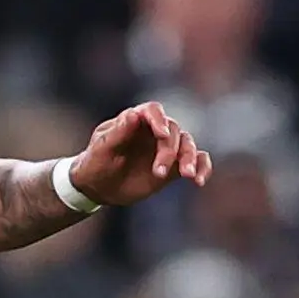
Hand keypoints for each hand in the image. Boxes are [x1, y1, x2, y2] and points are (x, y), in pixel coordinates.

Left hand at [68, 102, 211, 206]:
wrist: (99, 186)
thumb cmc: (95, 164)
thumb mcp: (101, 149)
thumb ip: (118, 132)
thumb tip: (134, 114)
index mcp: (135, 119)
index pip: (153, 110)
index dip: (159, 120)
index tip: (161, 134)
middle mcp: (155, 130)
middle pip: (173, 131)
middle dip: (169, 151)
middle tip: (159, 172)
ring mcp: (167, 147)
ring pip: (188, 144)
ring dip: (190, 158)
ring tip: (188, 175)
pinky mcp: (176, 164)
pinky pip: (198, 160)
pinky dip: (203, 167)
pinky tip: (199, 181)